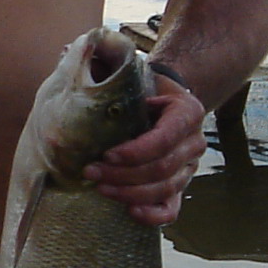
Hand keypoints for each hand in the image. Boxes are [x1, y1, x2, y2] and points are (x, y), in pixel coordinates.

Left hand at [86, 75, 206, 225]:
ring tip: (99, 186)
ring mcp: (188, 167)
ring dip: (129, 192)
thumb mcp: (131, 73)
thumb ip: (109, 63)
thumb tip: (73, 52)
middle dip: (124, 174)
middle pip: (163, 168)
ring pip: (165, 189)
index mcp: (187, 112)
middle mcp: (194, 142)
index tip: (106, 153)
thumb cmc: (140, 89)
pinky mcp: (178, 186)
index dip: (136, 151)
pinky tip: (130, 210)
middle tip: (91, 171)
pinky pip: (172, 209)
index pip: (165, 138)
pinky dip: (152, 214)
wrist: (160, 101)